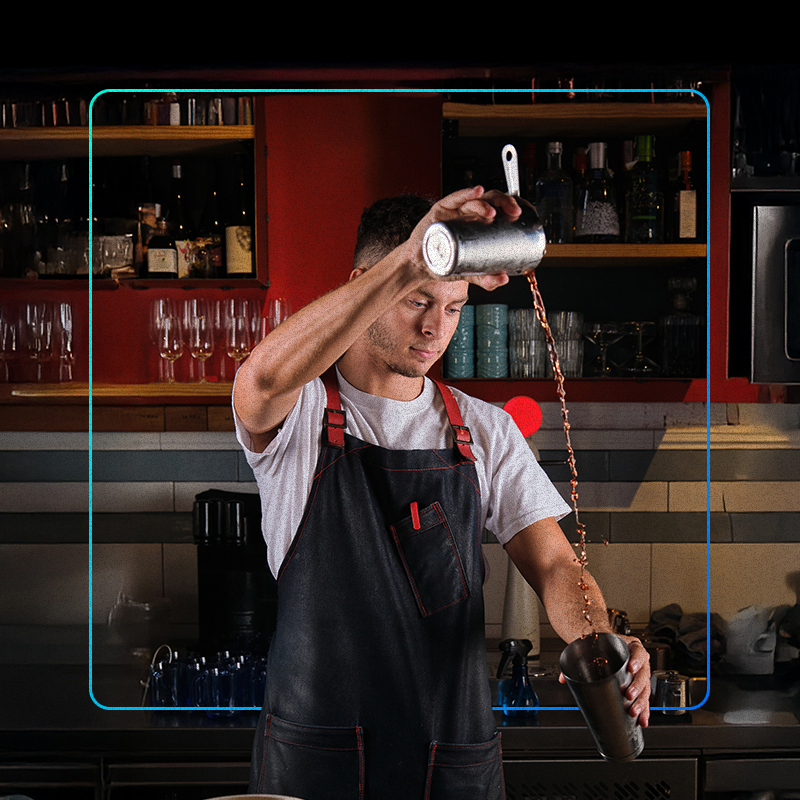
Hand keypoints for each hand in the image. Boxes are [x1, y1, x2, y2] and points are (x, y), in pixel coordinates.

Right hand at [405, 186, 521, 288]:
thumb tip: (504, 278)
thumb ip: (486, 278)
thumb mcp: (470, 273)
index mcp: (479, 222)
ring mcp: (455, 210)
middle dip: (505, 202)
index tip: (522, 214)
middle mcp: (469, 213)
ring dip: (486, 203)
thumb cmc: (444, 263)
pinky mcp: (441, 209)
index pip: (499, 208)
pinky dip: (466, 194)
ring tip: (492, 213)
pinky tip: (477, 191)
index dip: (511, 207)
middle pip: (491, 200)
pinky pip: (454, 198)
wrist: (419, 266)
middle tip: (513, 212)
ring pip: (474, 200)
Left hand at [557, 634, 650, 728]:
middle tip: (628, 695)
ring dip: (641, 701)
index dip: (636, 660)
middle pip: (643, 673)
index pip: (638, 650)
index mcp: (628, 646)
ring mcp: (639, 673)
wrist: (599, 645)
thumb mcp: (588, 648)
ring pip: (645, 688)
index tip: (631, 668)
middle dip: (637, 686)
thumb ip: (574, 660)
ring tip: (633, 711)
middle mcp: (637, 659)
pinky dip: (644, 709)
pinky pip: (644, 698)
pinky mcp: (638, 685)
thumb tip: (563, 678)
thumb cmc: (597, 646)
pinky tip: (642, 719)